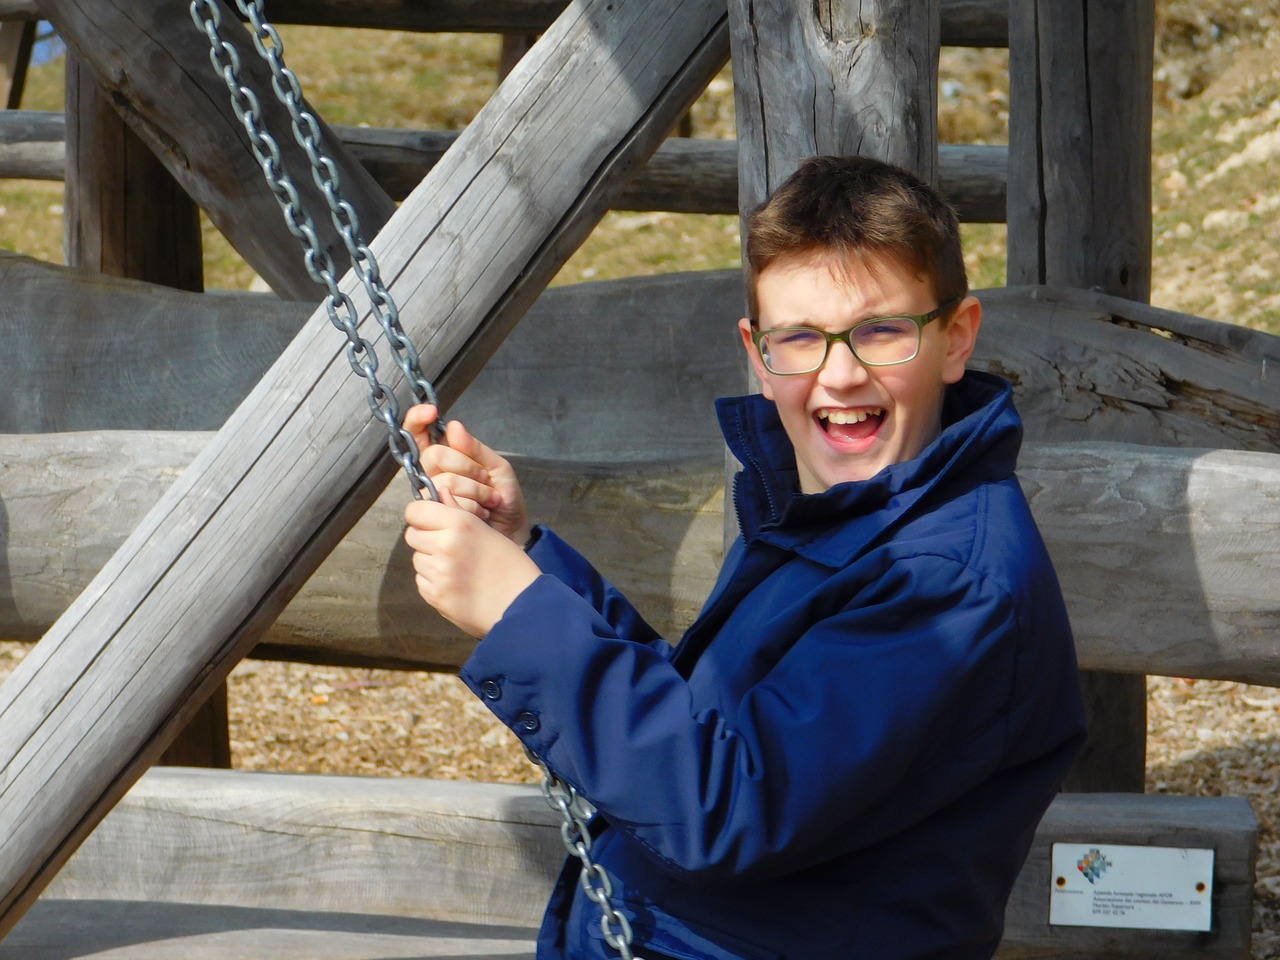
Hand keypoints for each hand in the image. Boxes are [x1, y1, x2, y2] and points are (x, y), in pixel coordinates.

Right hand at [404, 405, 531, 544]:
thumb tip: (453, 427)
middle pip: (434, 456)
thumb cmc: (504, 499)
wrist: (511, 531)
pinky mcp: (433, 516)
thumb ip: (475, 449)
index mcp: (444, 456)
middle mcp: (431, 473)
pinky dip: (472, 506)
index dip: (418, 418)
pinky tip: (481, 512)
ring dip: (476, 491)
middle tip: (486, 480)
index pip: (418, 432)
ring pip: (444, 480)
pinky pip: (447, 502)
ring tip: (489, 500)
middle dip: (468, 467)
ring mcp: (429, 495)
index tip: (431, 411)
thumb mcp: (497, 468)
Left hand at [404, 491, 540, 636]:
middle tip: (445, 545)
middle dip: (425, 538)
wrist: (522, 606)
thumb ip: (458, 512)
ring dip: (429, 561)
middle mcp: (445, 545)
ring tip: (455, 568)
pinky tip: (455, 583)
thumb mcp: (489, 532)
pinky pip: (422, 580)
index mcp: (460, 524)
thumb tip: (441, 493)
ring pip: (417, 559)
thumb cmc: (512, 566)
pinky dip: (433, 581)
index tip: (430, 520)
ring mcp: (438, 572)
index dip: (421, 514)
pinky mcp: (435, 595)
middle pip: (412, 535)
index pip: (415, 511)